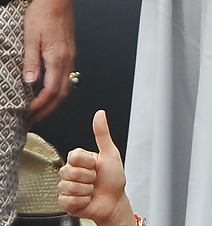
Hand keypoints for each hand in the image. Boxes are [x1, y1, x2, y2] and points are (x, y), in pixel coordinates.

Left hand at [24, 0, 74, 120]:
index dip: (42, 103)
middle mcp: (66, 62)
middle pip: (61, 94)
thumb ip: (31, 61)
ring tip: (43, 108)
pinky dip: (58, 91)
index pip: (51, 90)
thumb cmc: (44, 15)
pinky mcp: (68, 56)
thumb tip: (30, 81)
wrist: (57, 2)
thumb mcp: (30, 37)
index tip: (32, 110)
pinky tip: (50, 91)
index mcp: (57, 59)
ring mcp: (69, 59)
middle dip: (49, 108)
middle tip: (37, 116)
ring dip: (54, 102)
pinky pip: (66, 79)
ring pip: (65, 88)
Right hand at [58, 111, 131, 225]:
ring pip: (69, 186)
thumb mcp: (111, 155)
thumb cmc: (114, 180)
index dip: (89, 164)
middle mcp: (70, 172)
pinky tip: (87, 200)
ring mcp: (66, 187)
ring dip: (86, 191)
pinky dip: (81, 201)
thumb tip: (100, 114)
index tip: (96, 167)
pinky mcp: (65, 202)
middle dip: (88, 178)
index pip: (74, 156)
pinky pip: (67, 200)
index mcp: (78, 160)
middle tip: (95, 180)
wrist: (115, 203)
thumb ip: (102, 134)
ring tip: (92, 191)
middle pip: (70, 171)